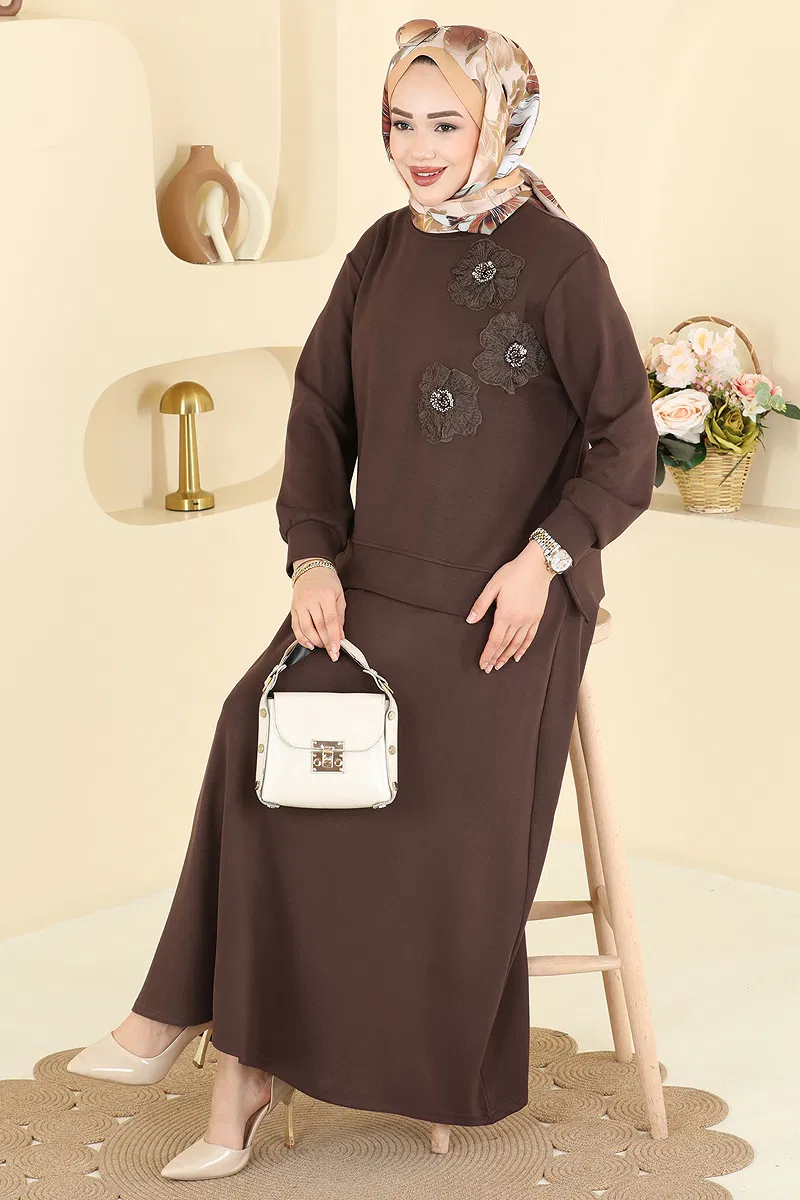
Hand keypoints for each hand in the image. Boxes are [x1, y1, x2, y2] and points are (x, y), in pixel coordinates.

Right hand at [291, 560, 344, 660]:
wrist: (310, 568)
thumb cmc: (327, 582)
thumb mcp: (339, 595)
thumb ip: (340, 616)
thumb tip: (340, 636)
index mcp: (325, 596)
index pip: (330, 620)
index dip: (333, 637)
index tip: (336, 649)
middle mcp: (311, 600)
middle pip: (318, 626)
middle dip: (326, 643)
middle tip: (332, 653)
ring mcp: (300, 605)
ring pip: (305, 629)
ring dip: (315, 642)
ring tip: (323, 647)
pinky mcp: (293, 609)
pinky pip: (296, 627)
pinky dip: (302, 638)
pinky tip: (310, 644)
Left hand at [465, 541, 553, 671]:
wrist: (537, 566)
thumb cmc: (513, 573)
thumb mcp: (492, 586)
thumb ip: (481, 605)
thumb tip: (469, 620)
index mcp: (505, 614)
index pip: (494, 641)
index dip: (487, 654)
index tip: (482, 664)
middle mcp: (518, 621)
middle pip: (505, 645)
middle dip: (495, 658)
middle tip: (488, 669)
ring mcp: (529, 620)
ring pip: (517, 644)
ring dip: (507, 656)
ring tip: (500, 665)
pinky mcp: (537, 617)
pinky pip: (530, 638)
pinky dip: (523, 648)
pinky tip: (517, 656)